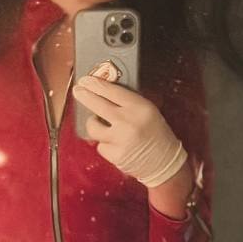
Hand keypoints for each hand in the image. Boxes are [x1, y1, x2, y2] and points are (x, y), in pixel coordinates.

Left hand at [73, 74, 186, 188]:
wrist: (164, 161)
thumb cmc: (156, 134)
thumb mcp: (149, 110)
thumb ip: (128, 101)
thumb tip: (102, 91)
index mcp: (140, 107)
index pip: (112, 91)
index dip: (95, 84)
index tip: (85, 80)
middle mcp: (129, 122)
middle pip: (98, 105)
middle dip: (85, 96)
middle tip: (78, 91)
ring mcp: (120, 140)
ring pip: (93, 127)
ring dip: (94, 125)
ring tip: (101, 124)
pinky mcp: (115, 155)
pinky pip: (100, 145)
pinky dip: (105, 144)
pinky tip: (115, 144)